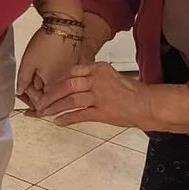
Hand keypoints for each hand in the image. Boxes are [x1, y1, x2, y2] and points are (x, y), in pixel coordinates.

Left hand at [16, 27, 85, 110]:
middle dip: (35, 92)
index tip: (21, 92)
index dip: (28, 98)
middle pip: (49, 95)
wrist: (65, 25)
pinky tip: (45, 67)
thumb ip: (23, 80)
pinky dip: (52, 74)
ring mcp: (71, 75)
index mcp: (53, 87)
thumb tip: (20, 91)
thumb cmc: (47, 42)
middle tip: (25, 85)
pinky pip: (62, 75)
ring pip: (55, 85)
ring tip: (34, 74)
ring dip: (43, 83)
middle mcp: (65, 84)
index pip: (40, 102)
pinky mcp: (75, 65)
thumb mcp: (28, 63)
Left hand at [32, 62, 153, 129]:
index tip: (47, 87)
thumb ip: (93, 78)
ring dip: (55, 107)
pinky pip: (79, 115)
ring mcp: (99, 96)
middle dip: (50, 95)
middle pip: (67, 85)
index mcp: (99, 68)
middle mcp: (97, 80)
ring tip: (45, 113)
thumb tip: (73, 84)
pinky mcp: (102, 112)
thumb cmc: (132, 93)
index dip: (56, 80)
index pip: (71, 71)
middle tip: (40, 102)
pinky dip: (67, 118)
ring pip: (70, 100)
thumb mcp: (111, 76)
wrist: (148, 105)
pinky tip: (59, 121)